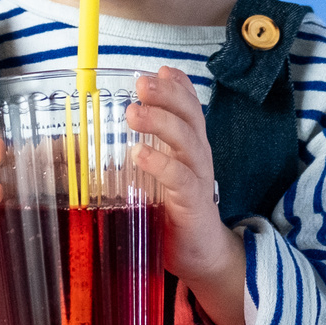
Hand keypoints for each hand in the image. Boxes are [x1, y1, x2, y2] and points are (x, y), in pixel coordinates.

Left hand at [128, 67, 247, 324]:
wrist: (202, 254)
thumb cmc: (174, 211)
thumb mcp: (162, 173)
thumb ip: (148, 148)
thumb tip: (122, 122)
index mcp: (190, 145)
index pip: (189, 106)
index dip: (177, 86)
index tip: (159, 69)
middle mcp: (198, 156)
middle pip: (189, 116)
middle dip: (167, 95)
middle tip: (142, 82)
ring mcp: (198, 178)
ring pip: (185, 140)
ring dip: (160, 122)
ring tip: (134, 112)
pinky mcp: (193, 203)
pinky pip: (178, 178)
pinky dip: (159, 164)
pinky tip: (138, 154)